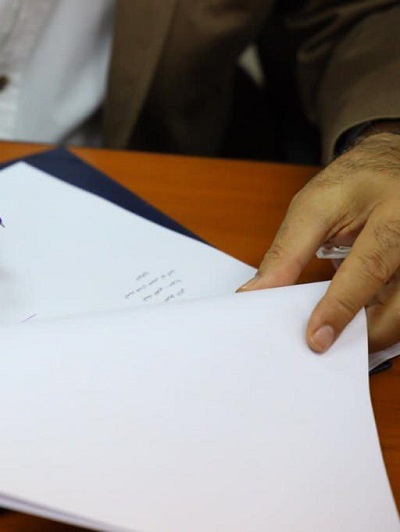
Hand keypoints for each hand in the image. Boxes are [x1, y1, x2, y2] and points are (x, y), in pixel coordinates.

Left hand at [239, 131, 399, 352]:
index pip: (369, 268)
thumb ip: (287, 253)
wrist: (393, 168)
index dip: (340, 307)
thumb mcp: (313, 207)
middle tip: (320, 348)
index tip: (315, 339)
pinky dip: (375, 324)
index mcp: (394, 217)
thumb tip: (255, 293)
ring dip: (369, 334)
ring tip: (333, 339)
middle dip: (360, 335)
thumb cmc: (354, 184)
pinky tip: (351, 328)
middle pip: (399, 307)